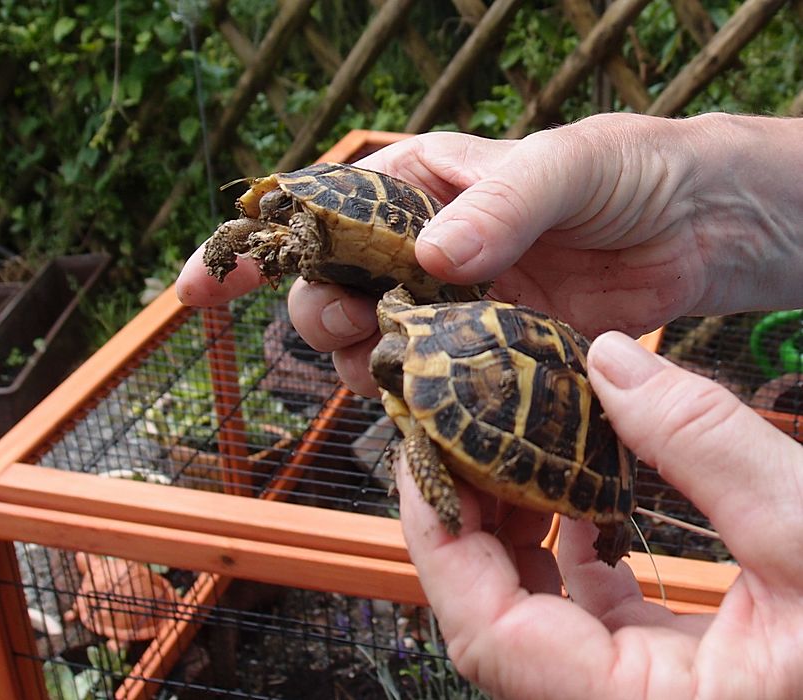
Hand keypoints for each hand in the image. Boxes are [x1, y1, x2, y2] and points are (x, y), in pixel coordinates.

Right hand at [177, 113, 802, 395]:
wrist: (696, 224)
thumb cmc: (628, 169)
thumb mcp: (566, 164)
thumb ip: (501, 204)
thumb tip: (435, 258)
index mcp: (417, 186)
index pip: (315, 211)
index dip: (252, 250)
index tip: (197, 290)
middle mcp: (420, 248)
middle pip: (330, 290)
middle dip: (317, 316)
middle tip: (349, 326)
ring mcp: (448, 305)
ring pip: (371, 345)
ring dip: (364, 362)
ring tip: (394, 363)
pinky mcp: (485, 353)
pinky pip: (431, 381)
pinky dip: (417, 398)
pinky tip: (422, 403)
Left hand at [398, 331, 802, 698]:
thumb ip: (708, 446)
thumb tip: (609, 359)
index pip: (489, 633)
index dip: (439, 540)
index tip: (423, 455)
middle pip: (496, 619)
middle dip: (465, 520)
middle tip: (452, 430)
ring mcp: (643, 690)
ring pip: (534, 610)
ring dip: (511, 525)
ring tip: (503, 443)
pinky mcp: (667, 667)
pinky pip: (584, 606)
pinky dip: (567, 542)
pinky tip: (577, 484)